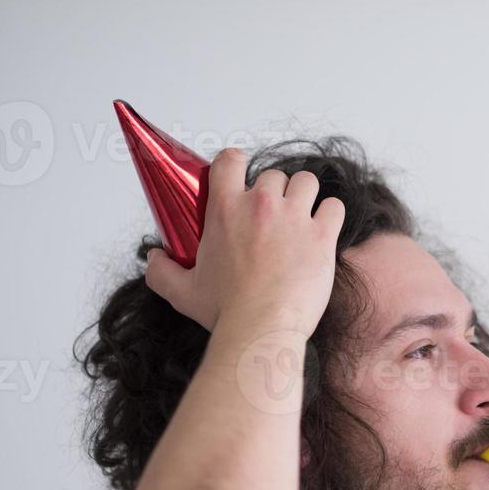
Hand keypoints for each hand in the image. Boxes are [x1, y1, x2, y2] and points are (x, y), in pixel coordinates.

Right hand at [142, 148, 344, 334]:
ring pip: (307, 182)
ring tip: (301, 218)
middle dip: (275, 193)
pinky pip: (335, 206)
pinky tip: (323, 230)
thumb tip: (153, 257)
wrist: (262, 330)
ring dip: (304, 196)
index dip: (237, 164)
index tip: (241, 181)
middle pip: (274, 175)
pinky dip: (330, 215)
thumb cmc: (225, 312)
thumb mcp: (181, 291)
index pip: (230, 159)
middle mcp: (261, 205)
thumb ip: (161, 271)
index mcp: (224, 209)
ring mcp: (294, 218)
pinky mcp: (322, 236)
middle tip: (273, 218)